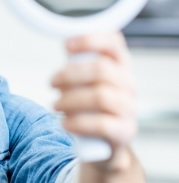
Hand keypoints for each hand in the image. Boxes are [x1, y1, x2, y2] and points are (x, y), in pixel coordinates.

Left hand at [51, 32, 136, 153]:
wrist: (103, 142)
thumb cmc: (90, 105)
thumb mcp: (85, 81)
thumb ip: (78, 63)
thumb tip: (65, 45)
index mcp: (119, 65)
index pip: (113, 42)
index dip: (90, 40)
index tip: (66, 45)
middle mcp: (128, 84)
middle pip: (102, 70)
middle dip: (70, 75)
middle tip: (52, 82)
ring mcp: (129, 107)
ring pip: (101, 96)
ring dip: (71, 100)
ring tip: (56, 105)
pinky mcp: (124, 131)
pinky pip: (102, 124)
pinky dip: (78, 122)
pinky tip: (65, 123)